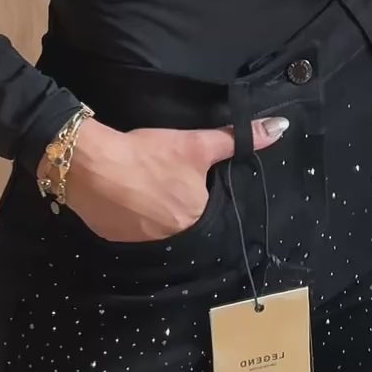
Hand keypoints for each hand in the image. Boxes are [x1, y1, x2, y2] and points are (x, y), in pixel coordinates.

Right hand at [44, 115, 287, 244]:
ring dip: (152, 211)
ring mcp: (140, 243)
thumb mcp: (195, 143)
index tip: (184, 177)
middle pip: (181, 220)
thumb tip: (280, 129)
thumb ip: (237, 139)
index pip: (206, 209)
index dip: (197, 191)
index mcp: (196, 219)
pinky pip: (129, 230)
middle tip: (160, 179)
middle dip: (175, 202)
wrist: (90, 165)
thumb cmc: (148, 154)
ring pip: (154, 227)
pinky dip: (129, 216)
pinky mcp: (114, 240)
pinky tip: (123, 197)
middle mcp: (172, 239)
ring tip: (141, 187)